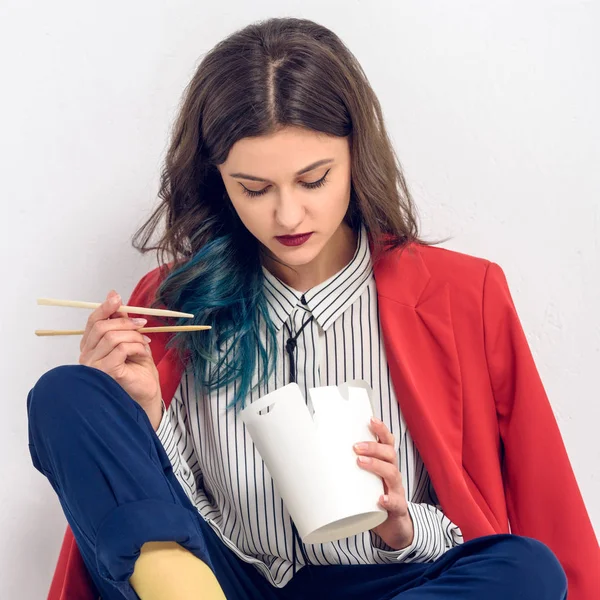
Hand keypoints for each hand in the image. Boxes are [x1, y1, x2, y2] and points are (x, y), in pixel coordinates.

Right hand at [79, 289, 162, 428]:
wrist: (146, 394)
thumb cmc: (138, 370)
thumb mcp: (130, 340)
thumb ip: (121, 322)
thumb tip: (114, 296)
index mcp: (91, 347)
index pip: (92, 322)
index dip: (104, 307)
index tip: (117, 297)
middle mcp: (87, 356)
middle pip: (101, 327)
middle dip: (124, 321)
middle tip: (143, 323)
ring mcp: (93, 366)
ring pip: (111, 336)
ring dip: (133, 335)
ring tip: (145, 342)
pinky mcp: (105, 372)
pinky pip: (120, 349)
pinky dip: (135, 346)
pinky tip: (143, 352)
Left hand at [354, 417, 413, 549]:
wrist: (392, 526)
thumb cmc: (371, 498)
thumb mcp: (362, 480)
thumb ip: (345, 468)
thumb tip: (313, 457)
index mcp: (385, 463)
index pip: (387, 442)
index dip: (381, 429)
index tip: (370, 419)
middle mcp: (393, 473)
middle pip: (389, 453)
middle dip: (373, 447)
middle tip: (355, 447)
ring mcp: (396, 490)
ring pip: (392, 473)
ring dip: (377, 465)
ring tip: (360, 462)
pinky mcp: (397, 509)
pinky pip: (396, 503)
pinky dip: (389, 500)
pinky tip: (380, 498)